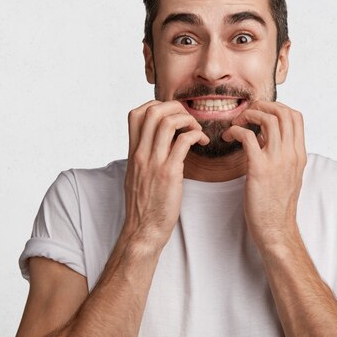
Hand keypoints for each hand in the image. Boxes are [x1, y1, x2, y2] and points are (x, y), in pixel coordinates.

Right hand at [122, 100, 208, 247]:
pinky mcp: (169, 173)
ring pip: (168, 122)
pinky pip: (184, 142)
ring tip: (197, 130)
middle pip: (153, 110)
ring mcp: (154, 162)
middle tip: (189, 119)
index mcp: (133, 152)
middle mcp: (141, 153)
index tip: (173, 116)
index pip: (136, 113)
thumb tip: (155, 143)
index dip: (157, 106)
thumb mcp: (136, 175)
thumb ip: (144, 156)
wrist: (143, 229)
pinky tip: (203, 142)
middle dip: (175, 107)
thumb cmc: (144, 205)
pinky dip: (196, 135)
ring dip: (188, 120)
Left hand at [222, 101, 306, 248]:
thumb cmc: (277, 205)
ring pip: (268, 119)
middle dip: (262, 106)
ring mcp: (277, 161)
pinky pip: (247, 137)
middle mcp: (291, 154)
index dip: (277, 107)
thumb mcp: (288, 175)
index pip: (296, 116)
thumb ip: (281, 155)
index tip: (261, 112)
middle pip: (283, 112)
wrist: (276, 229)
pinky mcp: (259, 169)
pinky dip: (235, 130)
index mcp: (299, 154)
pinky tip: (229, 137)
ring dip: (248, 115)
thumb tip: (263, 137)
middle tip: (246, 113)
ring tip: (237, 123)